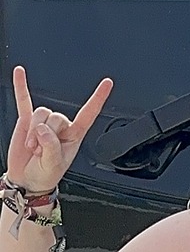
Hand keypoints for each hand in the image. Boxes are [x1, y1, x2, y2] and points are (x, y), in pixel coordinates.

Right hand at [7, 66, 112, 194]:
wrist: (26, 178)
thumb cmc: (46, 174)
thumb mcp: (53, 165)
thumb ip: (50, 146)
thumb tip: (41, 128)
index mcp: (75, 135)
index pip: (89, 113)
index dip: (98, 98)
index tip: (108, 83)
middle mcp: (61, 126)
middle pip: (56, 116)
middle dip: (45, 135)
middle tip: (40, 151)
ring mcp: (43, 122)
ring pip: (41, 113)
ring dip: (33, 132)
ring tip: (32, 147)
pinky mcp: (26, 121)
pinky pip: (23, 101)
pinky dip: (20, 86)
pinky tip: (19, 73)